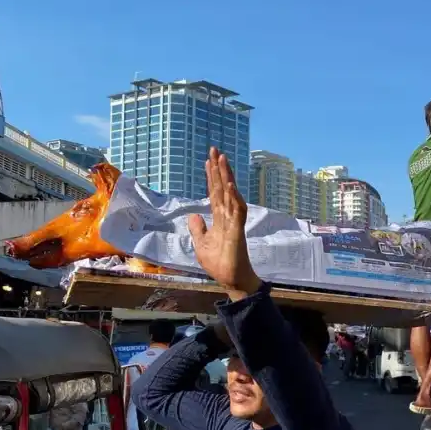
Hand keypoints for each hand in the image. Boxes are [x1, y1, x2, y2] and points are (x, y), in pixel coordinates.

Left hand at [189, 148, 261, 300]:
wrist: (231, 279)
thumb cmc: (220, 264)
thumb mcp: (202, 245)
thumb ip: (198, 230)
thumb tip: (193, 216)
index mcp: (219, 218)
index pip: (215, 193)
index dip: (212, 177)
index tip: (209, 160)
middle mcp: (228, 216)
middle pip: (223, 188)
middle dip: (219, 169)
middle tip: (215, 149)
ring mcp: (234, 222)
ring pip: (230, 194)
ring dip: (227, 177)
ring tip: (223, 159)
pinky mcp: (237, 231)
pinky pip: (237, 210)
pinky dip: (234, 197)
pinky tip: (230, 185)